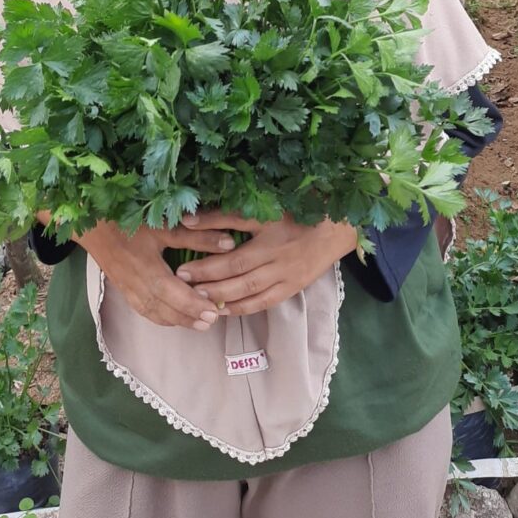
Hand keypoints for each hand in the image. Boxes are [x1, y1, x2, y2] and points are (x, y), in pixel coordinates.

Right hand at [36, 210, 237, 331]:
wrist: (90, 224)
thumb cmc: (128, 220)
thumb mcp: (164, 225)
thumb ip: (197, 236)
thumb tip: (229, 243)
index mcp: (146, 269)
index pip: (173, 294)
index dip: (193, 305)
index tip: (214, 311)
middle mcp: (136, 285)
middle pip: (165, 309)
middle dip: (189, 317)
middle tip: (213, 320)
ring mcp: (128, 290)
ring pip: (154, 313)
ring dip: (177, 320)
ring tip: (199, 324)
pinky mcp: (123, 290)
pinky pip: (144, 310)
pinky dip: (161, 317)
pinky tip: (174, 317)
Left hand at [174, 210, 356, 315]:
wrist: (337, 229)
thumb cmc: (298, 212)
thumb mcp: (265, 207)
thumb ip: (228, 213)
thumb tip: (190, 218)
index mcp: (269, 227)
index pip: (232, 237)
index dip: (206, 245)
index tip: (182, 252)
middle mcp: (276, 253)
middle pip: (236, 268)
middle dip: (206, 276)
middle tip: (181, 279)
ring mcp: (285, 273)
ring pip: (248, 288)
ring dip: (220, 295)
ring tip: (196, 298)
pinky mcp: (292, 288)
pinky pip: (263, 302)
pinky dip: (242, 308)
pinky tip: (222, 310)